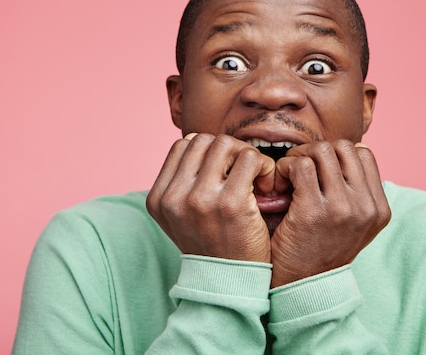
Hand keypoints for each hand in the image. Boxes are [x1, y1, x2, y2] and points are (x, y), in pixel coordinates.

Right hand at [146, 133, 275, 262]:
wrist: (229, 284)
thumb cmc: (213, 245)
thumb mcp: (181, 217)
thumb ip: (182, 184)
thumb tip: (196, 143)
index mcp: (158, 198)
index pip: (183, 145)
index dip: (209, 151)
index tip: (225, 171)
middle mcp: (174, 197)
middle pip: (204, 140)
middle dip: (229, 150)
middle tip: (245, 172)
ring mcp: (200, 199)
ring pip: (226, 144)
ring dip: (246, 156)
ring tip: (256, 178)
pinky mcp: (231, 203)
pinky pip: (250, 158)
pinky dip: (263, 166)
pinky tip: (266, 185)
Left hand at [270, 140, 390, 286]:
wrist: (301, 287)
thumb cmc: (320, 249)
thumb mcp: (353, 225)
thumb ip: (357, 193)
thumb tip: (351, 150)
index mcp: (379, 209)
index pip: (364, 154)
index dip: (337, 154)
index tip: (318, 169)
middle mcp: (366, 207)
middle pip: (344, 147)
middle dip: (316, 151)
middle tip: (298, 168)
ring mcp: (343, 208)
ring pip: (322, 150)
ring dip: (299, 157)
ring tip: (287, 176)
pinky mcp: (314, 211)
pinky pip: (301, 166)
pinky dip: (285, 168)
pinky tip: (279, 185)